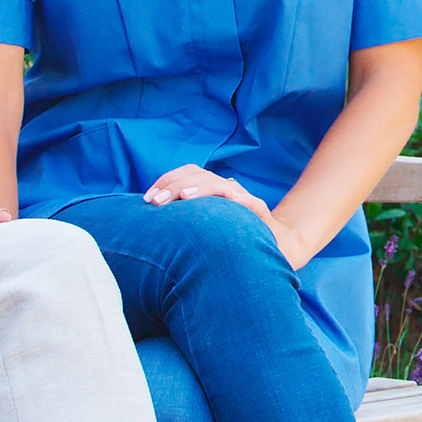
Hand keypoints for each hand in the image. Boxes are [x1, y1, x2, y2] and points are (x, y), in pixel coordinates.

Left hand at [143, 165, 307, 269]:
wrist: (274, 247)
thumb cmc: (231, 237)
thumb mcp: (204, 227)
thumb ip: (184, 218)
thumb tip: (149, 220)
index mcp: (210, 189)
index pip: (186, 174)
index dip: (166, 181)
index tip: (147, 198)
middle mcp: (226, 188)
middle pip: (198, 176)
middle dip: (174, 186)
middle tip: (155, 202)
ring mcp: (244, 198)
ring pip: (221, 185)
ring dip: (201, 189)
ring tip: (183, 197)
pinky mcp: (261, 212)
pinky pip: (251, 202)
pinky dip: (239, 199)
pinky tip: (228, 199)